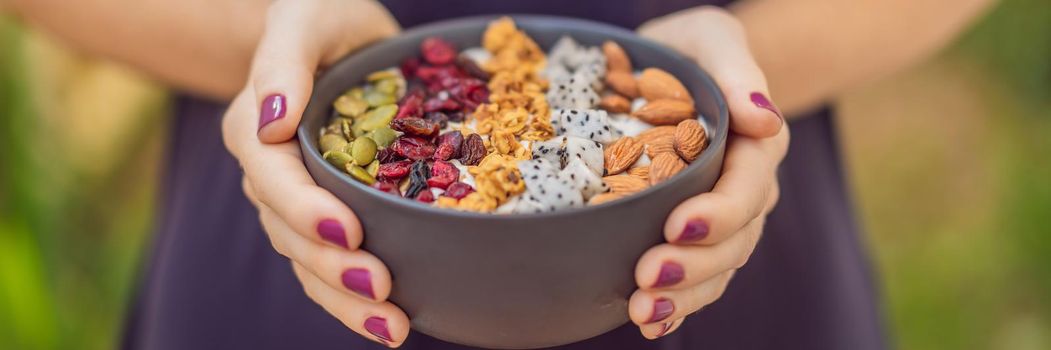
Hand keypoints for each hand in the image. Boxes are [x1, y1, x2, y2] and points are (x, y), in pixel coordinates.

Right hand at [221, 1, 408, 346]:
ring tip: (392, 326)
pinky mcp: (328, 213)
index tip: (347, 232)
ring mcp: (296, 199)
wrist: (336, 37)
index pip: (273, 177)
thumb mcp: (305, 18)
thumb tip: (272, 118)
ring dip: (345, 298)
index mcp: (255, 126)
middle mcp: (270, 171)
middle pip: (289, 231)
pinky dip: (353, 297)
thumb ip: (283, 58)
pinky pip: (331, 262)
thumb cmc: (321, 18)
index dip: (306, 209)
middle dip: (332, 267)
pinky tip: (390, 321)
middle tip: (381, 288)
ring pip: (308, 260)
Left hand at [630, 7, 789, 337]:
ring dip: (683, 295)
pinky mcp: (697, 235)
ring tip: (643, 311)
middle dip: (693, 264)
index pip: (746, 188)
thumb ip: (736, 70)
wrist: (677, 69)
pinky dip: (677, 305)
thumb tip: (761, 117)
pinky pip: (699, 279)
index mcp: (757, 144)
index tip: (676, 225)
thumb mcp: (713, 38)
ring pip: (718, 269)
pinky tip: (649, 322)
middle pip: (733, 239)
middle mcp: (748, 188)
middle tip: (646, 276)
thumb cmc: (692, 48)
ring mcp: (726, 218)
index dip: (717, 213)